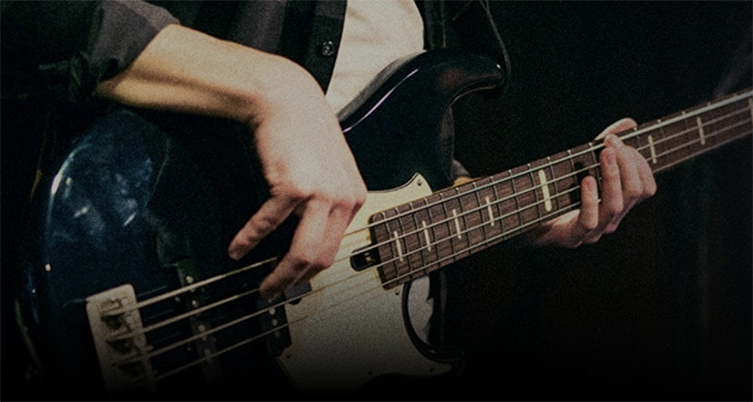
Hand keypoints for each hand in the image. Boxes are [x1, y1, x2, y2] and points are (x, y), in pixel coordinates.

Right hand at [226, 62, 366, 300]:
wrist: (287, 98)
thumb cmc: (303, 132)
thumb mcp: (328, 170)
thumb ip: (326, 202)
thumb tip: (306, 237)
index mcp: (355, 198)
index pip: (336, 248)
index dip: (311, 270)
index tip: (294, 280)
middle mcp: (344, 198)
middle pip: (321, 258)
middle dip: (295, 282)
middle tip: (274, 291)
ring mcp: (322, 194)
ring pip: (302, 253)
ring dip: (278, 275)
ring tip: (261, 284)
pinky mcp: (294, 186)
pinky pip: (268, 225)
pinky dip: (249, 240)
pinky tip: (237, 248)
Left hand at [531, 118, 656, 247]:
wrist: (524, 219)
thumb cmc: (556, 191)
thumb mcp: (583, 164)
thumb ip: (606, 146)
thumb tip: (629, 123)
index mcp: (618, 204)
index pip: (646, 187)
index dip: (639, 163)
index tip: (619, 141)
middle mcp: (610, 219)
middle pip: (635, 192)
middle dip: (627, 162)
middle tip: (611, 142)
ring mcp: (593, 231)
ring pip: (615, 205)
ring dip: (612, 175)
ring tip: (603, 153)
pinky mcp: (571, 237)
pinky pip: (589, 221)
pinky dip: (590, 199)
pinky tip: (586, 180)